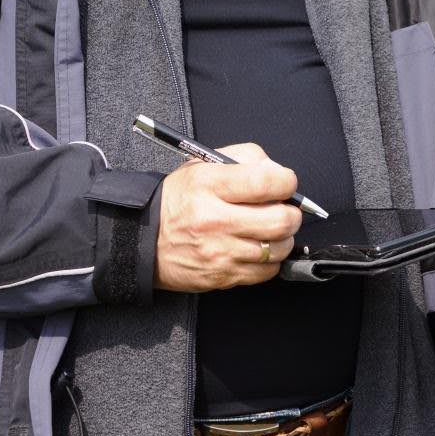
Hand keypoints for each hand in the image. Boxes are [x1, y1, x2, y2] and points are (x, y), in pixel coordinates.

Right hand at [154, 143, 301, 291]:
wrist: (142, 239)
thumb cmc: (178, 200)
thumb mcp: (202, 165)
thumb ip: (245, 158)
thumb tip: (278, 173)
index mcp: (209, 184)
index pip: (267, 182)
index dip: (286, 181)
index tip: (284, 183)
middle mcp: (214, 219)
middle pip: (282, 220)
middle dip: (292, 213)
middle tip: (282, 209)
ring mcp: (219, 252)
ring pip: (278, 248)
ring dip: (282, 238)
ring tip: (268, 229)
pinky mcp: (223, 277)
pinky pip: (267, 272)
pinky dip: (270, 260)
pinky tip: (256, 248)